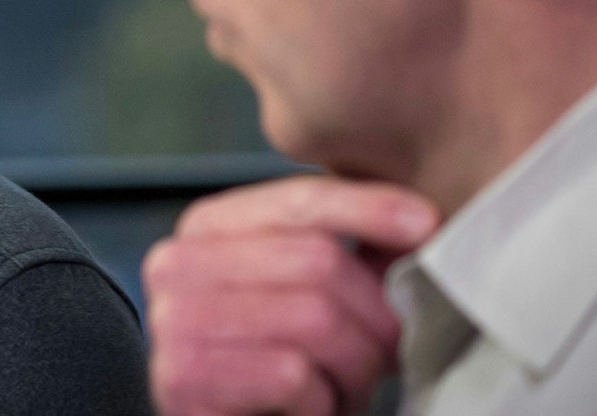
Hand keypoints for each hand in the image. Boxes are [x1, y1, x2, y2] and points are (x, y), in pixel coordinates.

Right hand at [144, 175, 439, 414]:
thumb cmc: (276, 367)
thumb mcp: (308, 294)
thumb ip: (342, 249)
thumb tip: (419, 220)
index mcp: (205, 228)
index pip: (298, 202)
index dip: (368, 210)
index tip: (424, 223)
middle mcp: (175, 263)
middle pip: (317, 261)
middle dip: (373, 315)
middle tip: (387, 352)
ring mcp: (173, 320)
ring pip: (314, 319)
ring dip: (352, 366)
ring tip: (343, 384)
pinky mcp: (182, 378)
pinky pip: (292, 375)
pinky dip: (320, 401)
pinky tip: (306, 407)